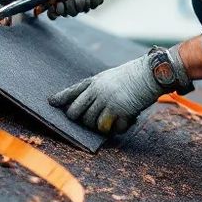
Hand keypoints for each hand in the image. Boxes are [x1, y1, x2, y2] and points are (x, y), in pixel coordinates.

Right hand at [41, 0, 118, 18]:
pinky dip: (92, 1)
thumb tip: (50, 0)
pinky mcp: (87, 0)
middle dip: (69, 7)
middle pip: (62, 12)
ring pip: (75, 11)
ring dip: (82, 3)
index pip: (47, 5)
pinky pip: (88, 8)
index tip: (59, 6)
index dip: (52, 10)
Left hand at [48, 46, 192, 134]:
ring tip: (112, 121)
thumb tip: (92, 109)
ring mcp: (105, 100)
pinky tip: (125, 121)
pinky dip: (115, 128)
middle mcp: (96, 90)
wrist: (151, 73)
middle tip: (90, 123)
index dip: (61, 97)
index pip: (73, 90)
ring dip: (99, 126)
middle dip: (79, 120)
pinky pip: (107, 127)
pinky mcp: (116, 109)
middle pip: (75, 111)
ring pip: (90, 122)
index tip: (51, 102)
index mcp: (95, 81)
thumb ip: (101, 89)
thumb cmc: (136, 76)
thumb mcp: (113, 78)